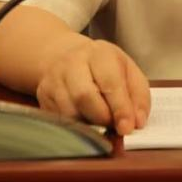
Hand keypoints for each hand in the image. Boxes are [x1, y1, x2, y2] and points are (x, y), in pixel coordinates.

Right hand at [34, 37, 150, 135]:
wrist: (64, 55)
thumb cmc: (103, 66)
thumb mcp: (127, 70)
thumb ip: (138, 96)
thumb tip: (137, 122)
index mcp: (99, 53)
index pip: (110, 82)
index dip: (120, 108)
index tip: (127, 127)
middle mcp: (72, 63)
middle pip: (85, 97)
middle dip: (103, 118)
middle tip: (113, 125)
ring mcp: (54, 79)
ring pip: (70, 112)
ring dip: (89, 125)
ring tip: (99, 122)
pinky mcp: (43, 95)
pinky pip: (60, 119)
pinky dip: (76, 127)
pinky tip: (85, 120)